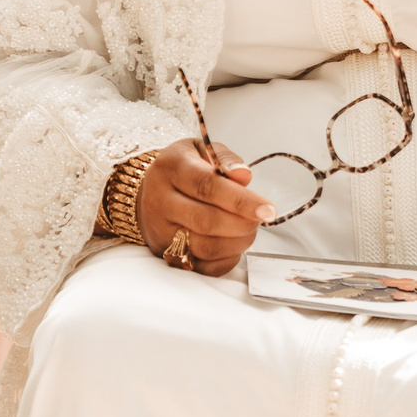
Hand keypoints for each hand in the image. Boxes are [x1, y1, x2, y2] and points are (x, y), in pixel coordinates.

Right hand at [132, 138, 273, 275]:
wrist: (149, 191)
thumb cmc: (182, 169)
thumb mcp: (201, 149)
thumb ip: (224, 159)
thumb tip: (244, 176)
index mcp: (170, 169)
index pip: (206, 186)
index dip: (241, 200)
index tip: (267, 209)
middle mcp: (160, 201)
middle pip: (206, 220)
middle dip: (242, 223)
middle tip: (260, 218)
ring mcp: (160, 231)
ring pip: (205, 247)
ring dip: (237, 242)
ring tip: (248, 228)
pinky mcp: (165, 254)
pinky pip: (203, 267)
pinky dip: (226, 258)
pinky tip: (232, 243)